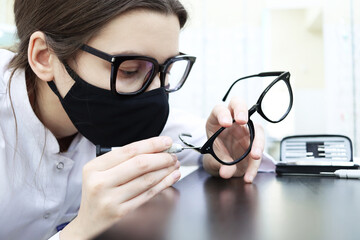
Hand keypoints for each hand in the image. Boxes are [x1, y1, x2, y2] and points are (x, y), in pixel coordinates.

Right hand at [60, 136, 179, 239]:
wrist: (88, 223)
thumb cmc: (97, 193)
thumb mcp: (100, 173)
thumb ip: (123, 160)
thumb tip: (155, 149)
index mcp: (94, 168)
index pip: (129, 151)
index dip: (151, 144)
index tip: (166, 141)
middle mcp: (100, 183)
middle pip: (140, 164)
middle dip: (162, 157)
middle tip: (172, 154)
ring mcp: (111, 199)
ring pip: (147, 180)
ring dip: (165, 170)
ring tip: (174, 165)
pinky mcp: (122, 213)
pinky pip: (148, 195)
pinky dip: (163, 184)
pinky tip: (171, 177)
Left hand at [202, 97, 263, 182]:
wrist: (222, 163)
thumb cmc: (216, 152)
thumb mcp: (213, 158)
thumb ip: (219, 164)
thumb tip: (226, 172)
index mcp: (217, 120)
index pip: (219, 109)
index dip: (222, 114)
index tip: (226, 123)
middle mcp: (232, 120)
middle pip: (238, 104)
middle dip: (241, 110)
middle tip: (242, 120)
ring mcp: (245, 129)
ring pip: (257, 128)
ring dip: (258, 143)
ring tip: (254, 156)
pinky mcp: (255, 141)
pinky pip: (259, 149)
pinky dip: (255, 164)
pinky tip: (249, 174)